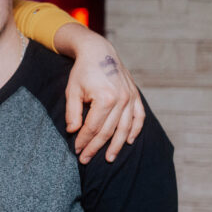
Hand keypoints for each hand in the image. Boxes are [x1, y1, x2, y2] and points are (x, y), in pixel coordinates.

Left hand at [66, 39, 144, 163]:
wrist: (98, 51)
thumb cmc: (82, 71)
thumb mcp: (72, 91)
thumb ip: (73, 112)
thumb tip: (73, 131)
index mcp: (104, 98)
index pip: (92, 127)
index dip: (83, 141)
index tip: (76, 150)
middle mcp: (121, 99)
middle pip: (108, 131)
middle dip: (96, 147)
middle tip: (86, 160)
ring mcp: (130, 98)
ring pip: (125, 128)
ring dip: (117, 145)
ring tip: (109, 158)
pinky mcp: (135, 95)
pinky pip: (139, 117)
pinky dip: (135, 130)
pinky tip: (129, 141)